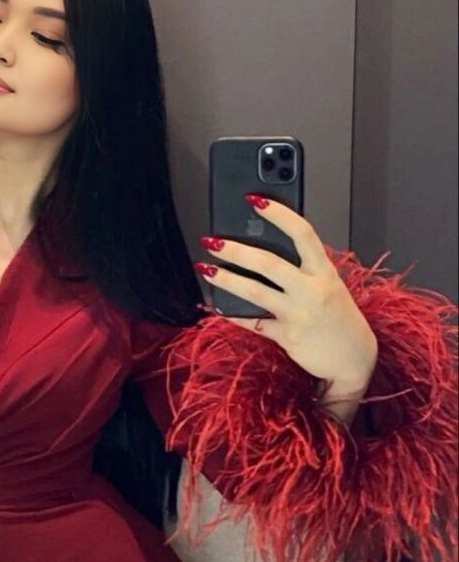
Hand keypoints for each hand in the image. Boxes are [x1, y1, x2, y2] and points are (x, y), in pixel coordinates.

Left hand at [197, 195, 377, 387]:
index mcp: (325, 272)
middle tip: (212, 241)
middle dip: (237, 250)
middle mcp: (312, 291)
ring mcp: (299, 314)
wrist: (354, 360)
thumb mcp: (331, 287)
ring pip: (255, 292)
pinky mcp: (287, 336)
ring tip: (206, 268)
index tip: (255, 201)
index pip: (303, 234)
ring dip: (227, 279)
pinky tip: (216, 306)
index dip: (279, 214)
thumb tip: (265, 250)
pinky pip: (253, 323)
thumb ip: (305, 270)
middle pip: (269, 264)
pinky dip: (233, 314)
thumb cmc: (340, 319)